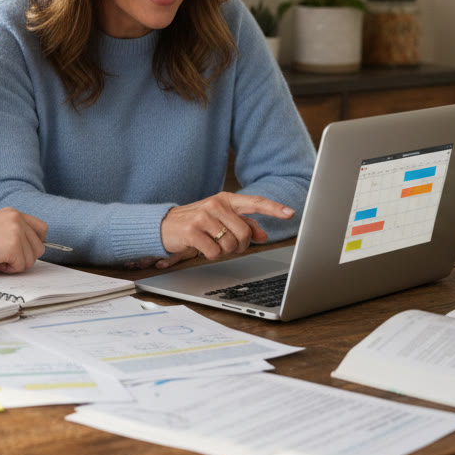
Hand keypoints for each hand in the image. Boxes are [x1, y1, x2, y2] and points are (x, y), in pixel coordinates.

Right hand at [0, 207, 46, 272]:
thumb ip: (15, 231)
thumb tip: (32, 248)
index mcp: (14, 213)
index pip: (42, 228)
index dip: (36, 242)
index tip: (26, 249)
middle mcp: (18, 219)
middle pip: (39, 247)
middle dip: (26, 257)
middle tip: (8, 256)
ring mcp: (17, 232)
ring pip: (31, 259)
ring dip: (16, 263)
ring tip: (0, 257)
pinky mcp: (14, 246)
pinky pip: (21, 266)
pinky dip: (9, 269)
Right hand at [160, 193, 294, 260]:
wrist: (163, 226)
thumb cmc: (195, 223)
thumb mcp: (219, 219)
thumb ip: (242, 224)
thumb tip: (263, 234)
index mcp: (225, 199)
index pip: (254, 202)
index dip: (274, 208)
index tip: (290, 212)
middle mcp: (215, 204)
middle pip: (244, 233)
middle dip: (239, 245)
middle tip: (228, 245)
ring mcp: (203, 216)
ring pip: (230, 244)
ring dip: (223, 251)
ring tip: (211, 243)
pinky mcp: (192, 231)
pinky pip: (214, 252)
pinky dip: (211, 255)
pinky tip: (201, 248)